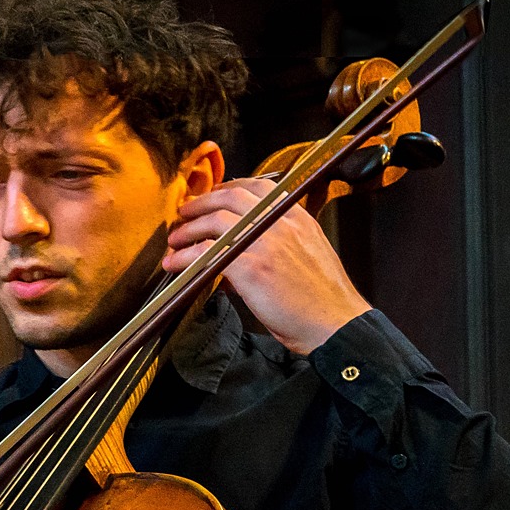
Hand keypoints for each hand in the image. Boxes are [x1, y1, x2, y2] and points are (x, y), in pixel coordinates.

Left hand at [163, 177, 370, 353]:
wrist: (334, 323)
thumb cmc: (321, 299)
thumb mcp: (306, 256)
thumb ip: (276, 245)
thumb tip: (238, 252)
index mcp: (297, 217)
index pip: (259, 186)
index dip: (228, 188)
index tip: (212, 196)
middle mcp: (281, 222)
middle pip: (231, 196)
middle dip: (201, 202)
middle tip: (184, 212)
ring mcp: (265, 242)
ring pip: (216, 220)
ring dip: (189, 229)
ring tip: (175, 239)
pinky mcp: (251, 266)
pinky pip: (209, 252)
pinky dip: (187, 256)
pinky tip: (177, 264)